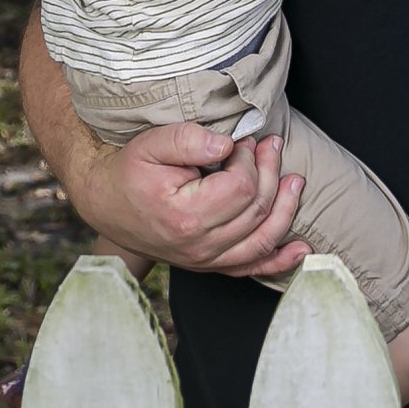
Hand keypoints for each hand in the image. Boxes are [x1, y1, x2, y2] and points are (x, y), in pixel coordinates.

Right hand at [61, 121, 310, 277]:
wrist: (106, 202)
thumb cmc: (130, 171)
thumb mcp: (151, 144)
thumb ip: (189, 139)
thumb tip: (226, 145)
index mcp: (185, 217)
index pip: (242, 188)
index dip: (249, 160)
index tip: (240, 141)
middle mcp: (199, 246)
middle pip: (257, 211)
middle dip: (270, 172)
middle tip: (268, 145)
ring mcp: (206, 260)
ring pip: (262, 239)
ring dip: (286, 208)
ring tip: (295, 180)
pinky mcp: (210, 264)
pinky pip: (250, 267)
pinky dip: (279, 260)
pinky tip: (302, 249)